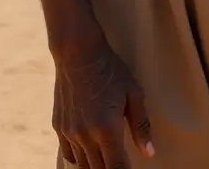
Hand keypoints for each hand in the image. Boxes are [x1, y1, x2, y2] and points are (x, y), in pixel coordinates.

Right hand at [53, 38, 154, 167]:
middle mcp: (86, 135)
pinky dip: (78, 159)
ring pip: (83, 165)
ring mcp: (70, 132)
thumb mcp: (132, 93)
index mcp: (107, 128)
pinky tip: (87, 153)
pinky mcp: (59, 127)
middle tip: (118, 161)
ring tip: (104, 159)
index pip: (117, 168)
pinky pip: (68, 154)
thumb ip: (140, 125)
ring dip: (95, 166)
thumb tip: (149, 153)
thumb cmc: (109, 70)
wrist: (77, 52)